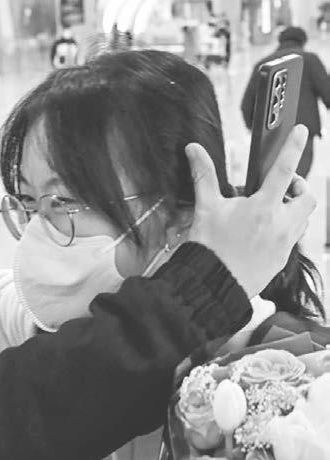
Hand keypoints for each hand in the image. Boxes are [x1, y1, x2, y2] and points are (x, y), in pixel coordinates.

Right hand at [186, 124, 314, 298]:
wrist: (211, 285)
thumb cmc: (208, 248)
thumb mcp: (205, 208)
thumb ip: (204, 176)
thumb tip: (194, 150)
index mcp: (262, 208)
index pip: (284, 169)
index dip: (293, 146)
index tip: (300, 132)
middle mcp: (280, 225)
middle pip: (307, 197)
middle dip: (298, 188)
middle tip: (280, 187)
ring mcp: (284, 244)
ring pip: (303, 219)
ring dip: (292, 209)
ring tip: (270, 212)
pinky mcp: (281, 260)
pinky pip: (292, 239)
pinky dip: (284, 230)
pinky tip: (264, 233)